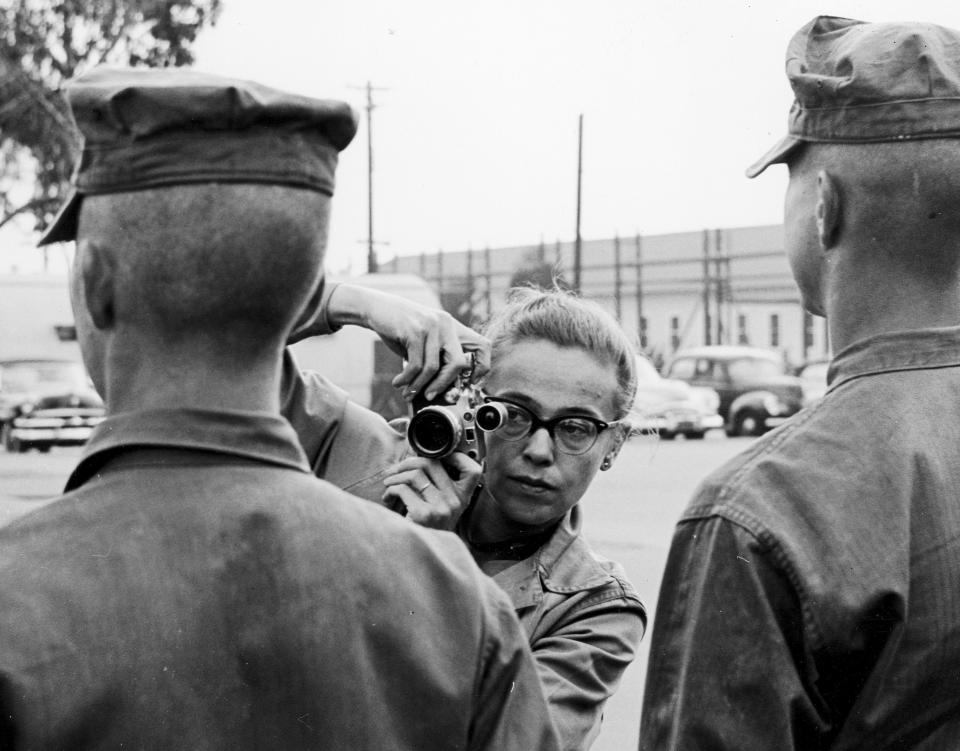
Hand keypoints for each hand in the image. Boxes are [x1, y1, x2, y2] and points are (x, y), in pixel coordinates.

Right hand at [326, 284, 490, 401]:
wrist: (374, 307)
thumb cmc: (399, 329)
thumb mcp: (422, 341)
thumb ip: (434, 359)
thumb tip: (441, 391)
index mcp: (452, 327)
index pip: (482, 346)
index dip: (482, 367)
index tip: (470, 384)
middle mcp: (446, 324)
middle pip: (458, 363)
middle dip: (445, 385)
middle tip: (431, 396)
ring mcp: (431, 326)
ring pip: (433, 368)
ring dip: (419, 386)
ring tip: (408, 393)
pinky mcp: (414, 331)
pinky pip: (416, 364)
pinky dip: (407, 379)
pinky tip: (398, 382)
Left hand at [382, 454, 481, 529]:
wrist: (421, 557)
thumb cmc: (427, 530)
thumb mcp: (442, 508)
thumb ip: (438, 486)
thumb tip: (416, 458)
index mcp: (462, 498)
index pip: (472, 469)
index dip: (455, 457)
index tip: (433, 457)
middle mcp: (455, 502)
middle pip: (433, 463)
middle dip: (408, 462)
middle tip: (396, 471)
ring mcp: (441, 508)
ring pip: (415, 474)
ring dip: (395, 476)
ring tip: (388, 484)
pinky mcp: (423, 515)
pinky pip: (403, 489)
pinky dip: (390, 490)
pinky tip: (388, 497)